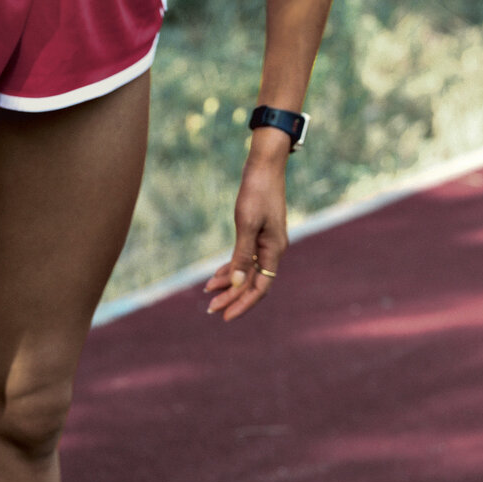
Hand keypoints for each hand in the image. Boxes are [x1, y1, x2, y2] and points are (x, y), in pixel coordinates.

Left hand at [204, 134, 291, 320]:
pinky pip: (245, 259)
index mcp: (274, 250)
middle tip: (211, 310)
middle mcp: (273, 250)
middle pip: (252, 282)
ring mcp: (266, 243)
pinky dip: (231, 268)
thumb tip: (237, 283)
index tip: (225, 315)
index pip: (260, 288)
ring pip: (247, 272)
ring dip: (229, 284)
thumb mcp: (246, 224)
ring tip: (208, 293)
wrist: (264, 166)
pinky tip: (216, 277)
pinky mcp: (259, 234)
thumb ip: (242, 255)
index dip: (242, 303)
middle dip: (232, 297)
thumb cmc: (256, 192)